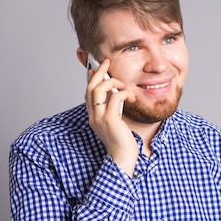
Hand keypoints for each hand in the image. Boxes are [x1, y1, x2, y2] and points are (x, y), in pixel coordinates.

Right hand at [85, 59, 137, 175]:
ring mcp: (99, 118)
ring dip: (112, 82)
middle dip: (98, 72)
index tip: (97, 67)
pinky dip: (124, 93)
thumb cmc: (122, 141)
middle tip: (107, 62)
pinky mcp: (110, 120)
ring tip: (124, 85)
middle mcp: (93, 116)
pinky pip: (115, 98)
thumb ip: (113, 109)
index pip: (88, 92)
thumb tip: (116, 94)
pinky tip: (132, 97)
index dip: (91, 77)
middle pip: (90, 87)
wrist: (123, 158)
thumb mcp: (115, 122)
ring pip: (98, 90)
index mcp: (93, 116)